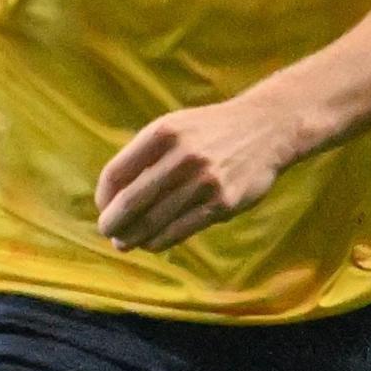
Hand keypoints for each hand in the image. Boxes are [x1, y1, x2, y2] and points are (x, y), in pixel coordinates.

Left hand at [95, 94, 304, 251]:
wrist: (267, 128)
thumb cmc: (212, 131)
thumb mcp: (176, 127)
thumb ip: (146, 155)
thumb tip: (112, 197)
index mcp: (163, 132)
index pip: (117, 172)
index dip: (104, 196)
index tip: (103, 207)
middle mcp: (182, 155)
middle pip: (132, 200)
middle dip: (113, 223)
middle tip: (107, 232)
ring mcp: (204, 180)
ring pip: (155, 220)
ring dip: (134, 237)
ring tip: (125, 243)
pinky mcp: (222, 202)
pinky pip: (180, 229)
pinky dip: (160, 241)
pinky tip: (151, 243)